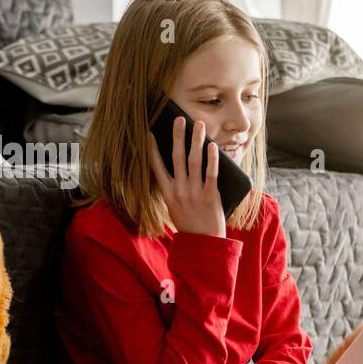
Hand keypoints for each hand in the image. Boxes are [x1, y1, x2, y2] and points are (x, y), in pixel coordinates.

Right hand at [147, 115, 224, 237]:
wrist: (203, 244)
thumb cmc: (191, 223)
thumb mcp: (176, 207)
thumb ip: (177, 188)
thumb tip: (183, 164)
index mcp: (167, 193)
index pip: (156, 167)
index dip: (153, 149)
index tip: (150, 133)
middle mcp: (178, 191)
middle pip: (176, 157)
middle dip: (177, 136)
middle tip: (179, 119)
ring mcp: (194, 193)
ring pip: (193, 161)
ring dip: (195, 140)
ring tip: (198, 125)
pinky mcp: (210, 196)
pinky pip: (210, 173)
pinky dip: (211, 158)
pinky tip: (212, 146)